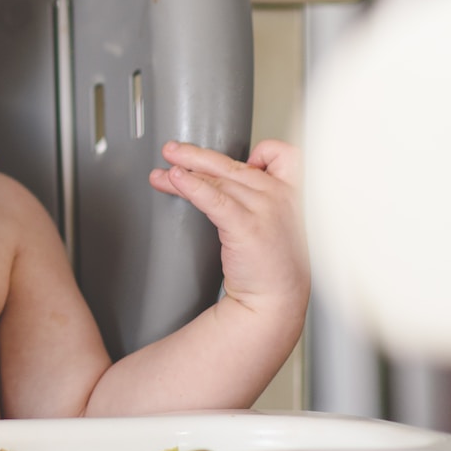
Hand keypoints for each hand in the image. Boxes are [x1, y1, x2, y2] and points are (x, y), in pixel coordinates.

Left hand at [150, 139, 309, 318]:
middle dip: (195, 155)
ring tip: (161, 172)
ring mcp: (264, 210)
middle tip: (171, 150)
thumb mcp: (276, 222)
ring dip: (184, 172)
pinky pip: (214, 199)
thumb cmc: (273, 263)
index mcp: (289, 192)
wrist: (276, 300)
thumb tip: (219, 178)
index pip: (281, 154)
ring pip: (217, 180)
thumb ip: (258, 197)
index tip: (229, 160)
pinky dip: (192, 186)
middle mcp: (279, 196)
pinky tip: (175, 179)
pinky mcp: (246, 227)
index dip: (259, 150)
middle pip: (231, 164)